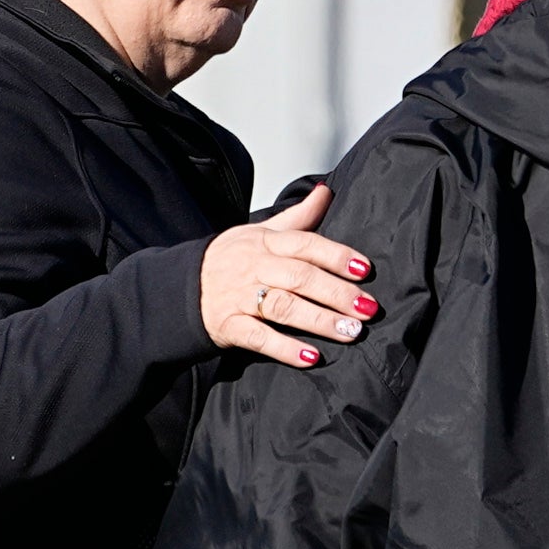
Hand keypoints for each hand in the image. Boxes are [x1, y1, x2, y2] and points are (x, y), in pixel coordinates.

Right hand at [200, 182, 374, 367]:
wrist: (181, 288)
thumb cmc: (230, 260)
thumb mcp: (259, 232)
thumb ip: (297, 217)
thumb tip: (327, 192)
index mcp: (264, 242)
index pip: (305, 244)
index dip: (336, 256)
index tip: (365, 269)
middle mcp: (253, 267)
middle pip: (300, 277)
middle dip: (337, 293)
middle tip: (367, 308)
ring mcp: (239, 297)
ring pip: (284, 307)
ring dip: (320, 321)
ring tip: (351, 332)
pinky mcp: (228, 325)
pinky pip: (259, 337)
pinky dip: (285, 348)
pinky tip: (311, 357)